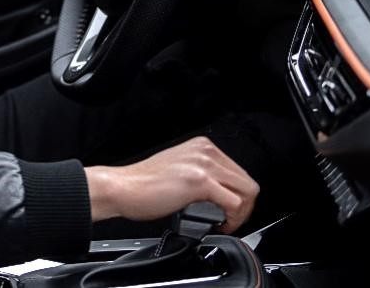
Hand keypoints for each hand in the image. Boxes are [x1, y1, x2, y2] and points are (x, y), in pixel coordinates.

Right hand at [84, 136, 259, 232]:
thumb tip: (221, 193)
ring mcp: (203, 164)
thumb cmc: (143, 183)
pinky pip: (234, 203)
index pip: (238, 172)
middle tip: (229, 220)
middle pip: (247, 182)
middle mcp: (205, 151)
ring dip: (240, 214)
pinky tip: (217, 223)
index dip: (238, 196)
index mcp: (201, 146)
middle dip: (244, 207)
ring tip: (224, 223)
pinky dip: (232, 219)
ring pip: (247, 192)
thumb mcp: (179, 168)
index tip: (228, 210)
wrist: (122, 188)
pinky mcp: (200, 181)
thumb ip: (202, 173)